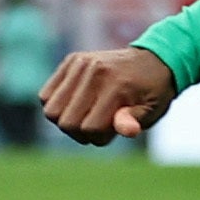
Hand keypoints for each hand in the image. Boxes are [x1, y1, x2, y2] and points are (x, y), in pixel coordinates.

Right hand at [41, 44, 176, 143]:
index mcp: (117, 86)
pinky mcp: (72, 60)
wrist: (154, 60)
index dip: (100, 138)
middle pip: (66, 122)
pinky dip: (57, 105)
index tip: (113, 130)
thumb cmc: (153, 93)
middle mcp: (95, 71)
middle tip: (98, 126)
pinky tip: (76, 104)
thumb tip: (127, 130)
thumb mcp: (152, 111)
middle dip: (81, 133)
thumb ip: (135, 121)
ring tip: (85, 115)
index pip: (90, 129)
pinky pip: (46, 94)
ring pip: (51, 110)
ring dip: (66, 120)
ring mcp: (81, 63)